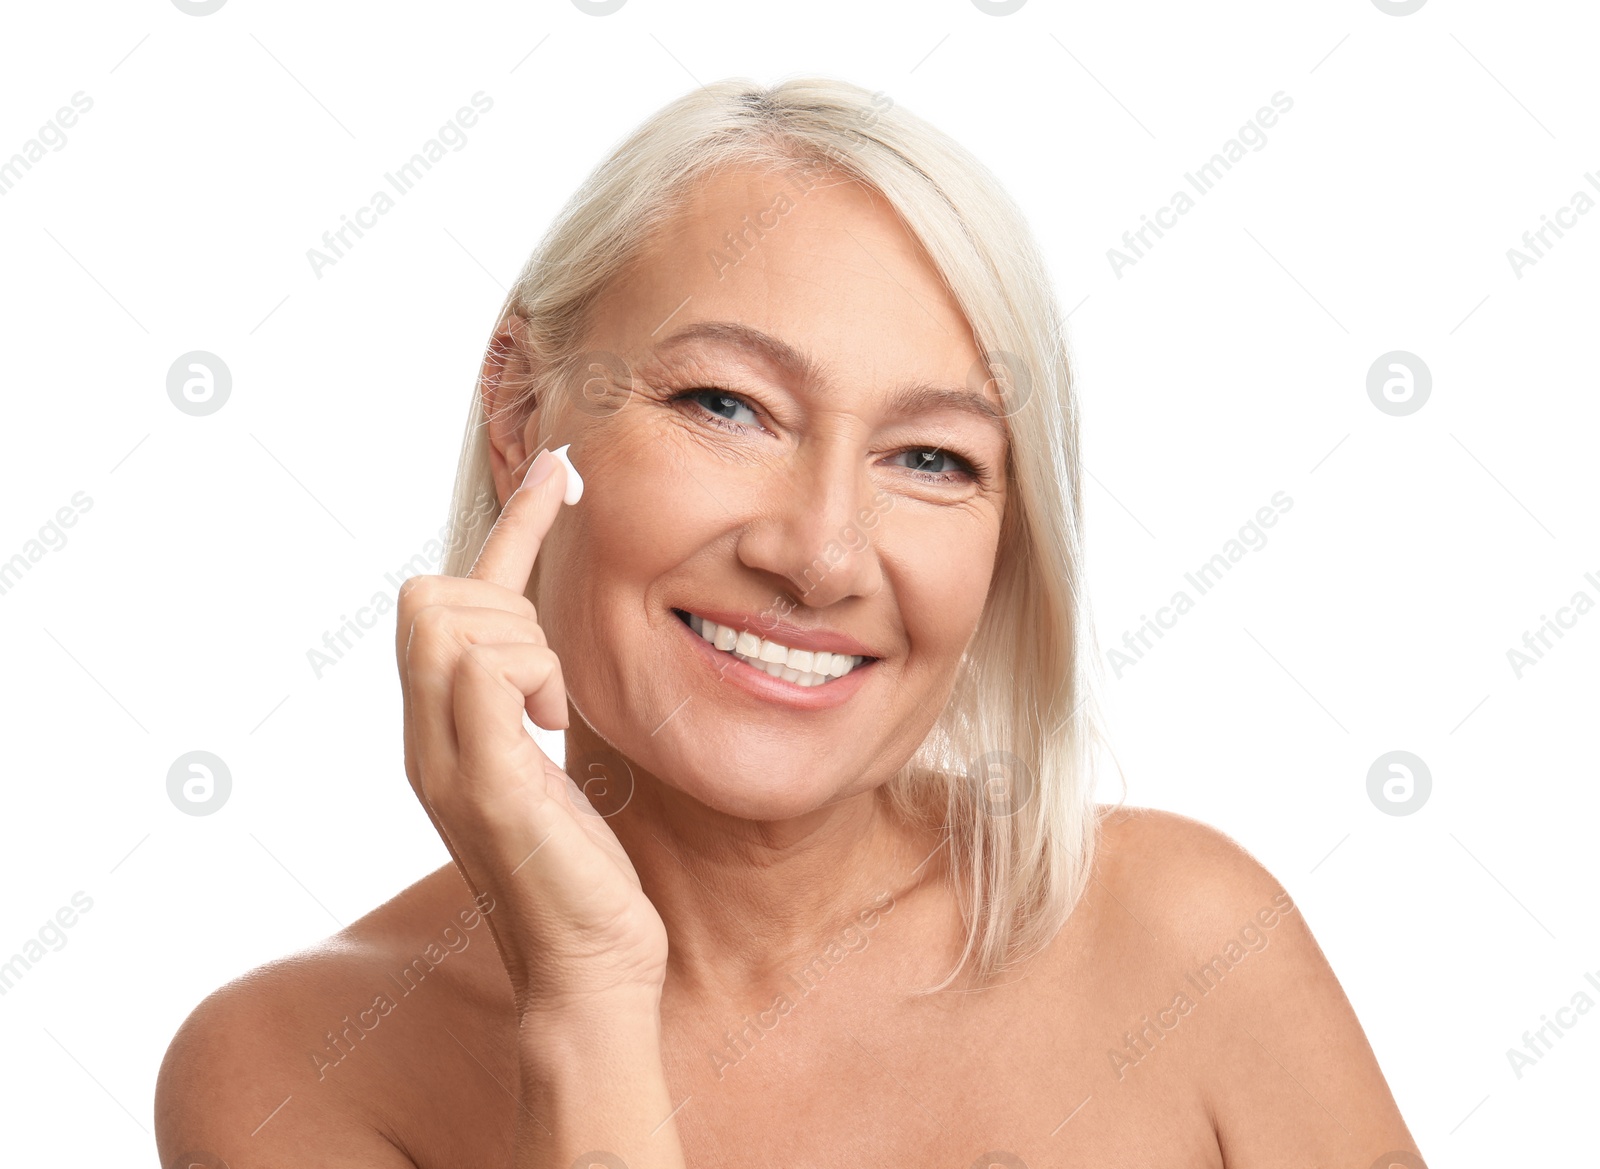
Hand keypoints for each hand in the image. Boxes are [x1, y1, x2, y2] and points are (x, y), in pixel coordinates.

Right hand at [394, 448, 667, 1016]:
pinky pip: (478, 676)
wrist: (588, 969)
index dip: (514, 526)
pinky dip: (526, 674)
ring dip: (526, 647)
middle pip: (433, 596)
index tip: (566, 472)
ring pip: (455, 621)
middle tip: (550, 686)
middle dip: (508, 608)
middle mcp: (427, 740)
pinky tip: (550, 721)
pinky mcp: (486, 785)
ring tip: (553, 715)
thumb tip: (534, 645)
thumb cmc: (580, 872)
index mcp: (441, 730)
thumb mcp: (547, 766)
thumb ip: (522, 702)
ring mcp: (446, 762)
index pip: (449, 598)